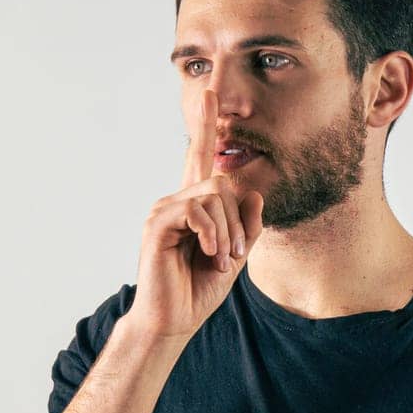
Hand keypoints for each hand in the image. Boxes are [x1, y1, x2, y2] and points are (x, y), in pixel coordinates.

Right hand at [128, 87, 264, 341]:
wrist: (172, 320)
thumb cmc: (198, 290)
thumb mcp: (235, 256)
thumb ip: (247, 226)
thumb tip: (254, 194)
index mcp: (193, 206)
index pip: (199, 158)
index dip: (205, 125)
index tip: (208, 92)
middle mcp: (175, 201)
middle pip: (221, 182)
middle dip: (238, 219)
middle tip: (235, 254)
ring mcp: (164, 210)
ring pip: (213, 196)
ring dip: (228, 232)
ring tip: (221, 260)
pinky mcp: (158, 224)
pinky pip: (197, 211)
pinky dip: (213, 234)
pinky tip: (211, 255)